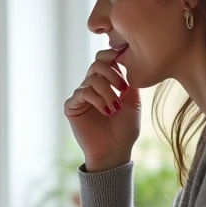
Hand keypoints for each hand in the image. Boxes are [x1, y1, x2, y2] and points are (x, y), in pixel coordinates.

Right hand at [64, 48, 139, 171]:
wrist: (115, 151)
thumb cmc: (125, 129)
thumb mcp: (133, 102)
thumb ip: (130, 81)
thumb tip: (129, 60)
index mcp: (106, 82)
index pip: (104, 59)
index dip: (112, 55)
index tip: (124, 60)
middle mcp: (92, 86)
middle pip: (97, 64)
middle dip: (112, 74)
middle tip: (123, 89)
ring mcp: (81, 95)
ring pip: (92, 79)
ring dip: (107, 92)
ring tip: (115, 108)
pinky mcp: (72, 106)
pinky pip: (83, 92)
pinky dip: (97, 99)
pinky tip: (106, 111)